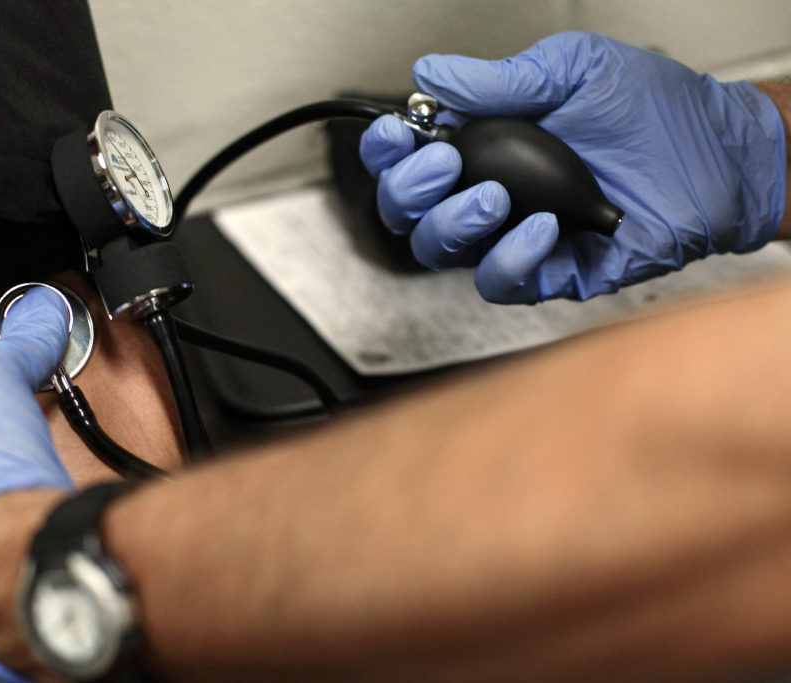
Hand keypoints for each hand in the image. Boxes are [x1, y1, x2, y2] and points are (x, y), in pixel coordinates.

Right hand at [359, 31, 786, 302]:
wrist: (717, 158)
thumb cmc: (653, 112)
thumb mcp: (573, 71)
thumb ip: (501, 79)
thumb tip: (432, 75)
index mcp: (485, 144)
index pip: (411, 157)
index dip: (389, 151)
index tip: (397, 135)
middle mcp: (489, 193)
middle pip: (408, 214)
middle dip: (409, 192)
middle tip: (443, 164)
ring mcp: (512, 236)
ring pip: (440, 253)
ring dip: (451, 225)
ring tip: (492, 196)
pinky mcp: (546, 273)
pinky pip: (500, 282)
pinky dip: (509, 258)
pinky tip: (541, 226)